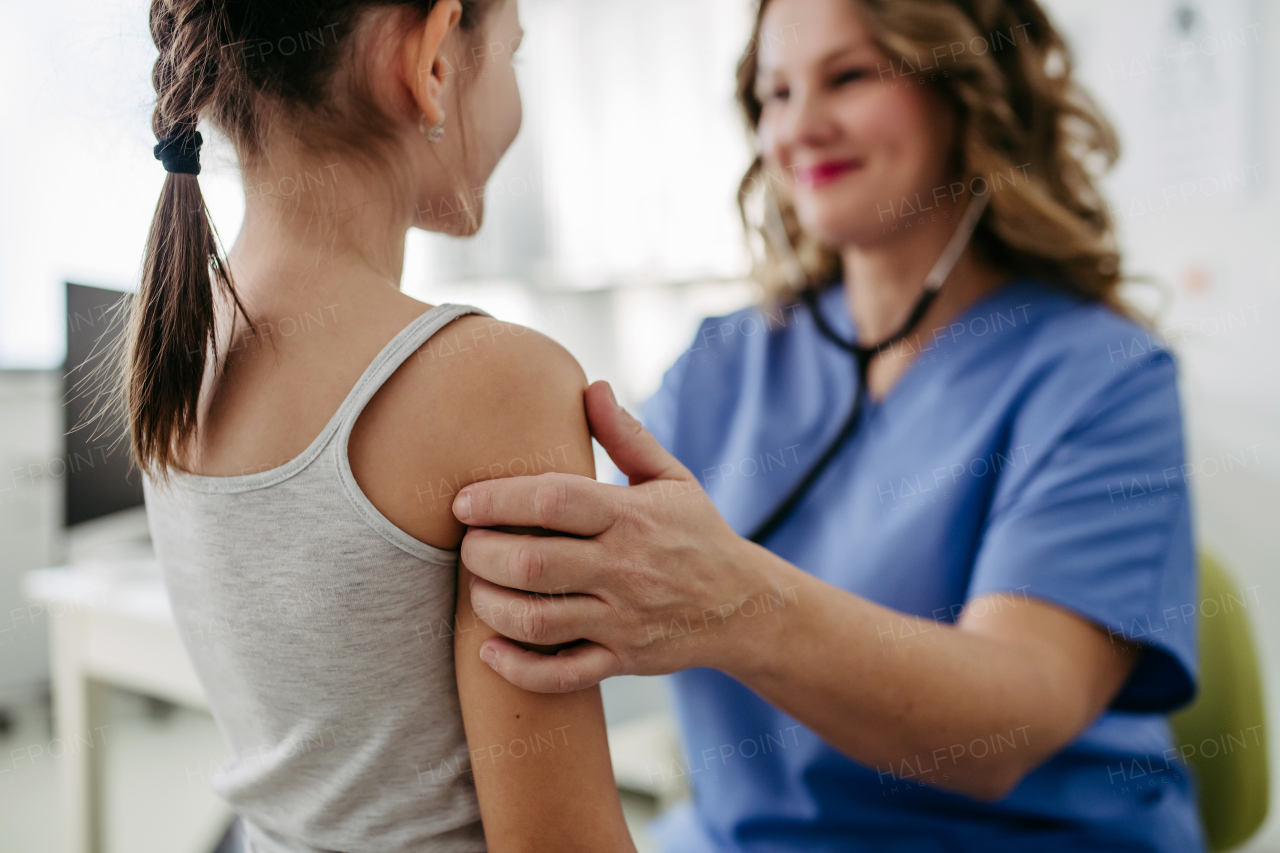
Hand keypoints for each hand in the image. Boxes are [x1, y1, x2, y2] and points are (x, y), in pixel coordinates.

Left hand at [453, 382, 782, 691]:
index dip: (498, 500)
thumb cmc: (696, 533)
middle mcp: (625, 569)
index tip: (463, 503)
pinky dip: (517, 668)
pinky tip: (490, 650)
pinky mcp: (622, 660)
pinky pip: (561, 675)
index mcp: (631, 516)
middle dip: (484, 555)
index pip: (554, 501)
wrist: (744, 605)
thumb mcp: (672, 478)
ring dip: (491, 607)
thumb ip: (626, 435)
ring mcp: (623, 620)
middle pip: (535, 564)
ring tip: (477, 589)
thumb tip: (591, 386)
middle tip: (467, 547)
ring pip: (539, 621)